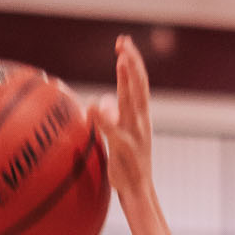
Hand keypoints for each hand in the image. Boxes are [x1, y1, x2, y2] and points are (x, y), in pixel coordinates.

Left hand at [91, 35, 152, 204]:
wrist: (138, 192)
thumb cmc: (126, 165)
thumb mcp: (118, 137)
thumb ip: (110, 118)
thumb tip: (98, 103)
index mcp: (140, 116)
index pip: (137, 83)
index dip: (132, 62)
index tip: (123, 43)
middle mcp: (141, 120)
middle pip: (139, 85)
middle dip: (133, 62)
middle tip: (124, 42)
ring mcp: (136, 134)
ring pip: (134, 101)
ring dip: (128, 79)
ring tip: (121, 61)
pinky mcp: (127, 149)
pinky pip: (114, 131)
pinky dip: (105, 118)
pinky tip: (93, 106)